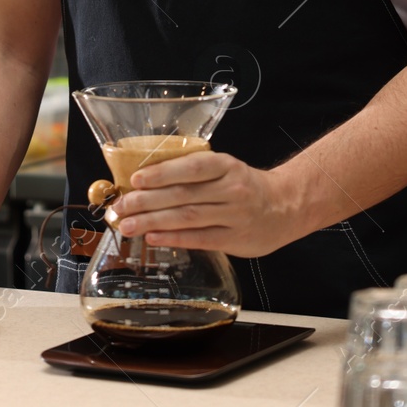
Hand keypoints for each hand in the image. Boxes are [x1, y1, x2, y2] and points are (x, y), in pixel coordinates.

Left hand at [113, 151, 294, 257]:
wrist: (286, 206)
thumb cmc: (245, 185)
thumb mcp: (225, 169)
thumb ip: (194, 173)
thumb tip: (147, 181)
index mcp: (226, 166)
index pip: (191, 168)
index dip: (162, 173)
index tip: (135, 179)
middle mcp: (231, 189)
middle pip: (183, 195)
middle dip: (146, 201)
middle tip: (120, 207)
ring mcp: (235, 216)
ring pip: (187, 218)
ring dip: (153, 222)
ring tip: (128, 225)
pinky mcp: (235, 240)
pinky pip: (199, 239)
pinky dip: (173, 238)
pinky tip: (153, 237)